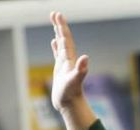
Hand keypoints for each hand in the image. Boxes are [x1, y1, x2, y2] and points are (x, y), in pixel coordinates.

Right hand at [49, 11, 96, 129]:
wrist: (71, 105)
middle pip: (64, 39)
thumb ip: (81, 69)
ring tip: (55, 23)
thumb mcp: (75, 81)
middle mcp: (69, 59)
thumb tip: (85, 58)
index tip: (57, 15)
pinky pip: (57, 55)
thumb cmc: (71, 94)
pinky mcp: (61, 70)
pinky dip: (55, 47)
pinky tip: (54, 42)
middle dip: (59, 26)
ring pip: (61, 45)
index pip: (66, 39)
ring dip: (58, 34)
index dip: (62, 27)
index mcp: (70, 59)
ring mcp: (65, 64)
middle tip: (54, 13)